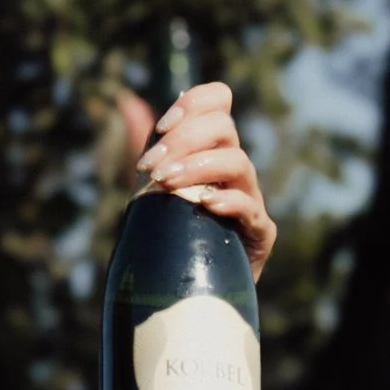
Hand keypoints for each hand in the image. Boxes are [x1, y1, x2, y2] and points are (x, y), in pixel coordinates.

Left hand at [118, 76, 275, 280]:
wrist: (186, 289)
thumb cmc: (172, 233)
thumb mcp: (154, 184)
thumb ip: (148, 144)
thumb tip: (128, 102)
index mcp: (214, 149)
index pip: (219, 100)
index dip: (194, 103)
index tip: (163, 127)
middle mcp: (236, 169)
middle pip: (224, 127)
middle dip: (184, 140)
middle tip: (152, 167)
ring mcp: (251, 199)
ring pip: (237, 162)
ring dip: (198, 167)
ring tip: (166, 183)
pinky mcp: (261, 233)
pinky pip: (250, 208)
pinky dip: (228, 201)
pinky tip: (204, 204)